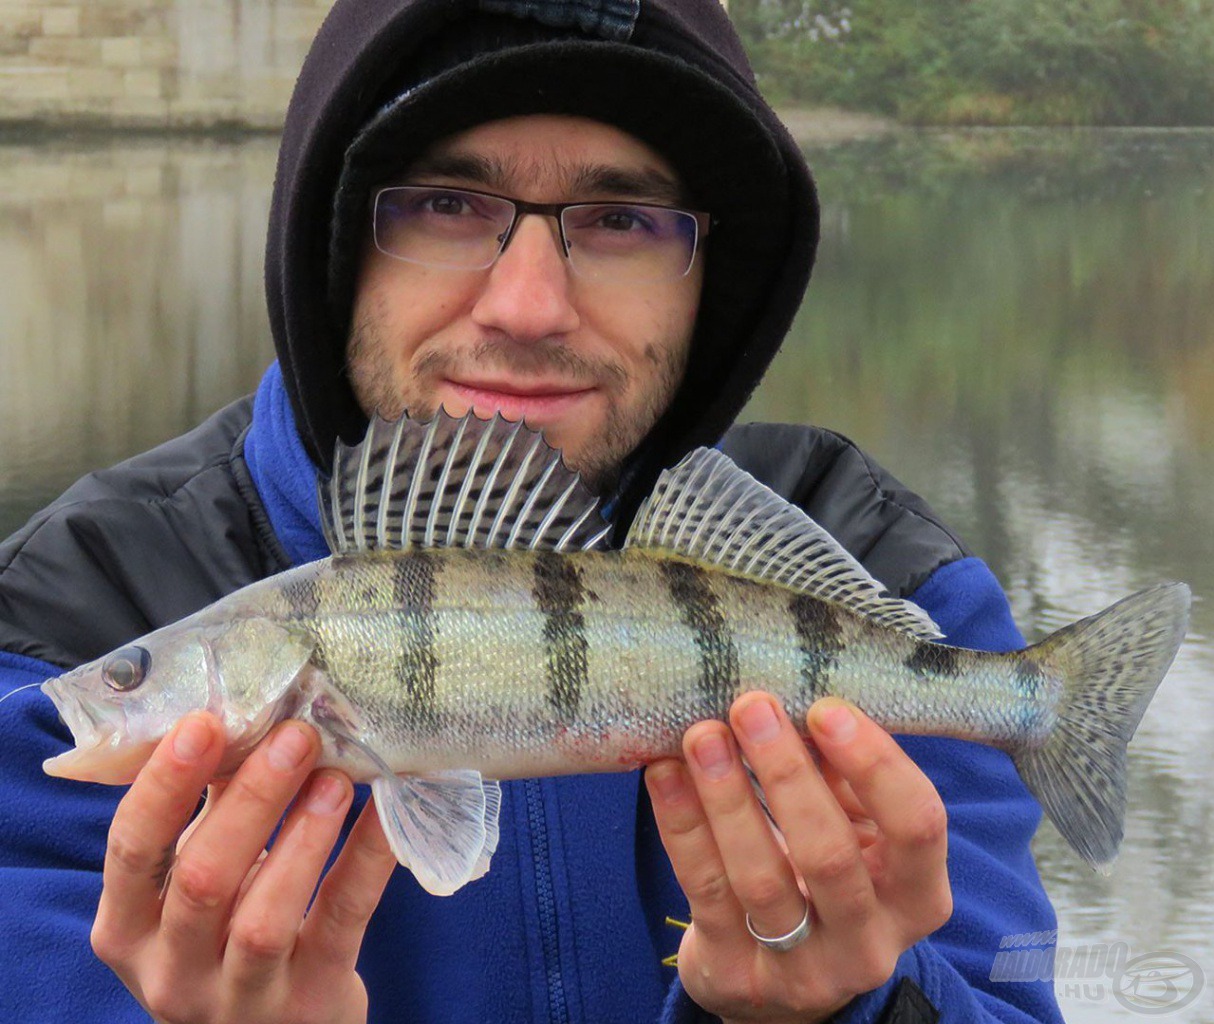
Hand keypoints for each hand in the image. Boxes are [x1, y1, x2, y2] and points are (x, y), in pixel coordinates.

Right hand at [91, 713, 397, 1023]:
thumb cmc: (225, 940)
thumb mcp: (197, 887)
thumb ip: (209, 811)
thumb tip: (242, 710)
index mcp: (129, 929)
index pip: (130, 852)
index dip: (165, 785)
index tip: (205, 722)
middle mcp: (173, 970)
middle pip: (202, 880)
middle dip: (250, 800)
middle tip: (296, 735)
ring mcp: (240, 997)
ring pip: (264, 916)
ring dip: (302, 836)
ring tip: (336, 776)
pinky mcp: (310, 1002)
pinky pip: (341, 922)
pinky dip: (365, 860)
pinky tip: (384, 811)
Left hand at [645, 694, 952, 1023]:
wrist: (778, 982)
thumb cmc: (824, 877)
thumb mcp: (853, 832)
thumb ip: (841, 777)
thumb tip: (803, 701)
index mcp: (917, 897)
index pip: (917, 826)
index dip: (875, 765)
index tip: (825, 708)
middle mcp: (867, 944)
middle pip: (831, 856)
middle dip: (786, 773)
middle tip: (751, 707)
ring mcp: (800, 971)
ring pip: (760, 878)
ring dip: (727, 797)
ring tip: (702, 736)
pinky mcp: (734, 974)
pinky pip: (704, 889)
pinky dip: (682, 824)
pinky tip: (665, 774)